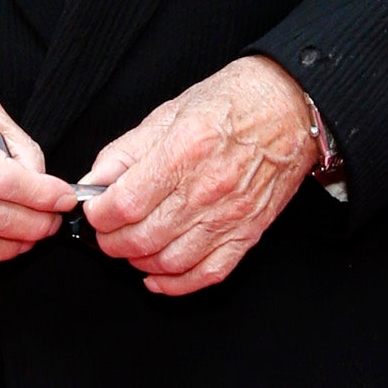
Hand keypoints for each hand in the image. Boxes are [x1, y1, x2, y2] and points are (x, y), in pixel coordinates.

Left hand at [78, 56, 323, 294]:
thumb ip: (127, 151)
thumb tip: (95, 180)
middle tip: (107, 231)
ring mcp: (230, 216)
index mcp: (185, 150)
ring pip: (169, 262)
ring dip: (139, 262)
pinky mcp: (248, 233)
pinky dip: (177, 284)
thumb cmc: (234, 103)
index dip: (99, 214)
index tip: (95, 209)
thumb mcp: (170, 112)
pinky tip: (158, 277)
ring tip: (131, 247)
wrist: (292, 109)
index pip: (125, 203)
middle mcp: (208, 188)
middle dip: (112, 242)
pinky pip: (207, 274)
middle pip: (142, 238)